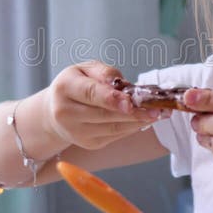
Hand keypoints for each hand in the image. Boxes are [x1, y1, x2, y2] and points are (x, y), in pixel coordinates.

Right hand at [44, 61, 163, 149]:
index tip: (131, 102)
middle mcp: (66, 113)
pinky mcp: (88, 143)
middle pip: (105, 114)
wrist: (54, 110)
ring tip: (158, 113)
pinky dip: (132, 127)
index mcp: (65, 88)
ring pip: (113, 128)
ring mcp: (76, 132)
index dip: (112, 99)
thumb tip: (124, 86)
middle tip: (158, 108)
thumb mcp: (86, 69)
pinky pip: (115, 135)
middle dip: (134, 112)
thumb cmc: (75, 84)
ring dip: (138, 121)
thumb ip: (105, 73)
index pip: (91, 94)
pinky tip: (145, 119)